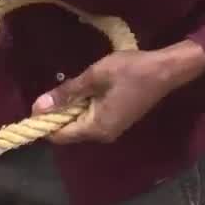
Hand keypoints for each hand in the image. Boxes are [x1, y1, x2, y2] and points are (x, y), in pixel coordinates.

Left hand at [32, 41, 204, 143]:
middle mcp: (103, 135)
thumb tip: (38, 107)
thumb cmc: (131, 70)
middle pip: (68, 132)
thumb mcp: (95, 76)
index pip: (59, 136)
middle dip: (56, 115)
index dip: (44, 123)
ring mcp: (112, 130)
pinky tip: (83, 91)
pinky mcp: (117, 121)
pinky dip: (82, 108)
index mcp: (96, 128)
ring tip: (66, 89)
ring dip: (70, 110)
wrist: (168, 69)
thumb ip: (66, 93)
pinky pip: (91, 119)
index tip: (35, 105)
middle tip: (50, 92)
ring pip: (79, 124)